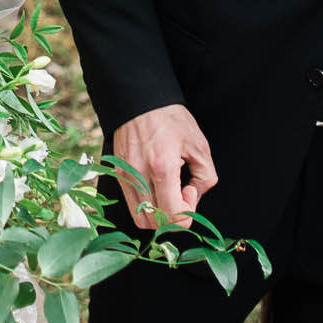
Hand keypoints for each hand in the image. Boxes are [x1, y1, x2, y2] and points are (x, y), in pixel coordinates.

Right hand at [112, 103, 216, 231]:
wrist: (139, 99)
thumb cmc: (171, 119)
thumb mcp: (199, 145)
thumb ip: (205, 178)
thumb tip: (191, 197)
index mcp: (161, 168)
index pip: (173, 216)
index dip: (187, 211)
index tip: (189, 190)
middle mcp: (138, 175)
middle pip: (155, 223)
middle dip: (173, 216)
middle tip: (180, 192)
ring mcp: (124, 175)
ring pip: (140, 218)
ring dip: (158, 213)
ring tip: (167, 189)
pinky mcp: (117, 173)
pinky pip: (131, 204)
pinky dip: (146, 204)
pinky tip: (155, 183)